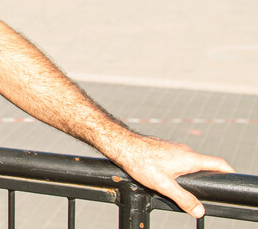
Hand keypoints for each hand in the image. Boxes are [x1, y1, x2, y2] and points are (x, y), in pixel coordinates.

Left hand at [111, 134, 233, 216]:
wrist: (123, 145)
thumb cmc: (142, 162)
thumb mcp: (164, 185)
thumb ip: (183, 198)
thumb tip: (199, 210)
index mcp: (190, 158)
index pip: (217, 163)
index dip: (228, 171)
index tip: (233, 177)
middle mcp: (184, 150)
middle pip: (203, 164)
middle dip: (206, 177)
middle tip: (204, 190)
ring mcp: (174, 148)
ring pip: (188, 162)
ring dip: (189, 173)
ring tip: (181, 185)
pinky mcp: (164, 148)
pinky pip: (177, 159)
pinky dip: (178, 169)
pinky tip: (166, 176)